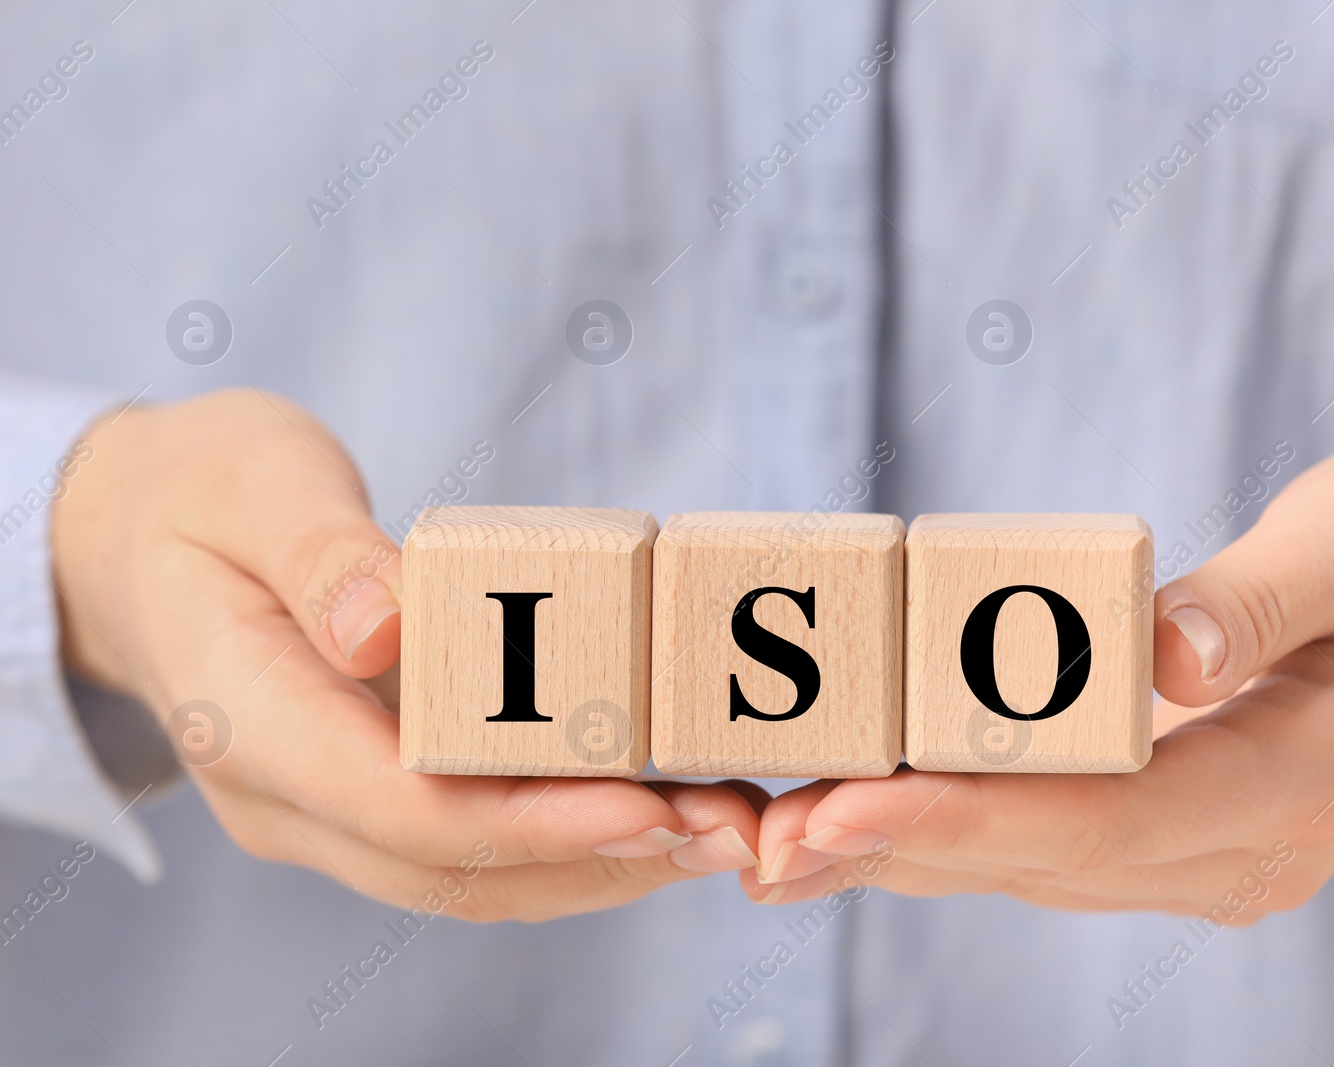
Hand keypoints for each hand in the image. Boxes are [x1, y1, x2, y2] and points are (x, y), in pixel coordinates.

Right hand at [54, 388, 761, 918]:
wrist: (141, 542)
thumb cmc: (206, 494)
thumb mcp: (257, 482)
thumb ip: (321, 555)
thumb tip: (387, 628)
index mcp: (244, 717)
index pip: (401, 805)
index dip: (532, 819)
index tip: (651, 804)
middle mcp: (283, 794)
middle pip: (454, 868)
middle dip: (599, 859)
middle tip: (730, 832)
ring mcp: (322, 809)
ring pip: (473, 880)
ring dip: (602, 867)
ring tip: (722, 832)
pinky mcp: (365, 796)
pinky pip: (473, 845)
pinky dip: (569, 839)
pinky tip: (660, 809)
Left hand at [749, 441, 1333, 915]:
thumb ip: (1272, 591)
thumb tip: (1165, 653)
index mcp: (1300, 779)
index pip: (1109, 816)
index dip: (966, 814)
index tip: (839, 804)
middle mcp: (1242, 852)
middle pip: (1042, 860)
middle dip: (890, 847)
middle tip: (748, 840)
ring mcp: (1207, 859)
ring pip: (1026, 866)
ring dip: (892, 852)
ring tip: (755, 841)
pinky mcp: (1170, 836)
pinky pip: (1040, 843)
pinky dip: (936, 831)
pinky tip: (837, 819)